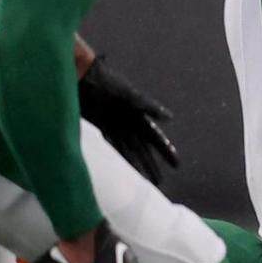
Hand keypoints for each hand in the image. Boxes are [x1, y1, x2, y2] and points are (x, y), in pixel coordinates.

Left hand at [78, 56, 178, 184]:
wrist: (84, 79)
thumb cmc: (109, 85)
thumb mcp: (131, 96)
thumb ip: (149, 106)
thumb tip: (170, 117)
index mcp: (140, 117)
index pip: (156, 139)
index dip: (167, 151)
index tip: (177, 165)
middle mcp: (130, 126)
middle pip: (143, 150)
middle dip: (151, 165)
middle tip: (159, 183)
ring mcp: (116, 129)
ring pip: (128, 152)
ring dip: (135, 167)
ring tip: (141, 182)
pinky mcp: (101, 129)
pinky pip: (111, 148)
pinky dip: (116, 159)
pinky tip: (120, 170)